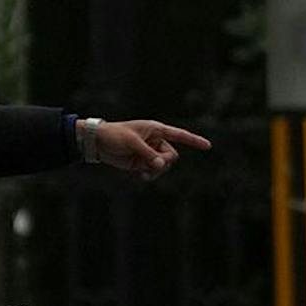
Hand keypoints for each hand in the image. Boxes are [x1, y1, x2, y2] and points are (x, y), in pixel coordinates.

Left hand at [90, 119, 211, 177]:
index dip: (194, 141)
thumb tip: (161, 166)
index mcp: (156, 130)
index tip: (208, 146)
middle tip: (151, 165)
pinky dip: (150, 175)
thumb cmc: (114, 135)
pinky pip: (154, 172)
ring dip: (156, 171)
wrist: (96, 142)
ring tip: (143, 173)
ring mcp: (150, 152)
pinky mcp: (143, 162)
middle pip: (172, 156)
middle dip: (163, 162)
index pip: (180, 135)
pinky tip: (140, 175)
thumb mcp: (132, 142)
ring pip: (164, 166)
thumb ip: (148, 154)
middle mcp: (156, 141)